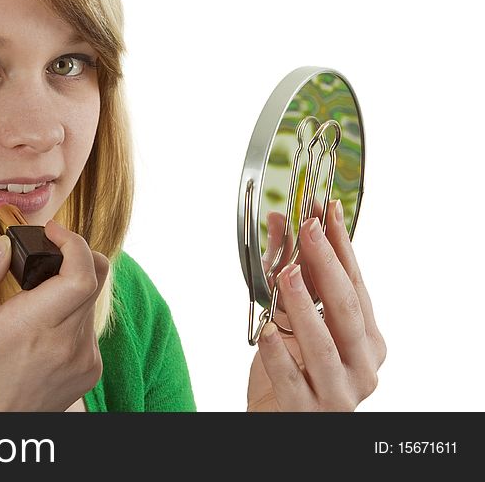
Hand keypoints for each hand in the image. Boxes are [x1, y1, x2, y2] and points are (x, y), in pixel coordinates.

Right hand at [0, 220, 107, 410]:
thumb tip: (1, 244)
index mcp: (32, 328)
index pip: (82, 275)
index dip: (74, 244)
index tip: (52, 232)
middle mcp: (67, 345)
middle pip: (96, 279)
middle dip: (74, 255)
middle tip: (46, 252)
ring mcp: (83, 360)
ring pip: (92, 301)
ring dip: (72, 286)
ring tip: (35, 296)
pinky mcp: (90, 371)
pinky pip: (89, 326)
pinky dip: (72, 314)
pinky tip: (43, 326)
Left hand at [247, 200, 386, 410]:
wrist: (278, 420)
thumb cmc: (293, 369)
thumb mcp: (290, 318)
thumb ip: (289, 272)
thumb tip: (280, 220)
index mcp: (367, 340)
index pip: (356, 284)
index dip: (341, 246)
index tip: (326, 210)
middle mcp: (362, 365)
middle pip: (345, 309)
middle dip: (326, 265)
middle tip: (308, 229)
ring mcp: (340, 392)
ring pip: (323, 345)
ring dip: (303, 305)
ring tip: (286, 274)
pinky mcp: (309, 412)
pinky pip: (292, 379)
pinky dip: (277, 353)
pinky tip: (265, 330)